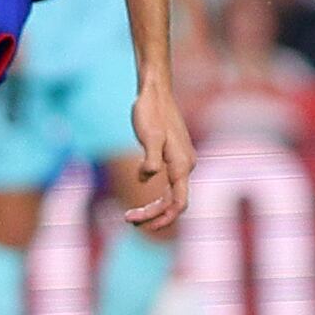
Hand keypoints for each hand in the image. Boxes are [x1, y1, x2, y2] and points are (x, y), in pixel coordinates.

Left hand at [125, 73, 194, 234]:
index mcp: (181, 165)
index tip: (140, 224)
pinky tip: (140, 188)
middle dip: (154, 216)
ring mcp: (181, 162)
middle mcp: (185, 166)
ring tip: (130, 215)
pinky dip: (157, 194)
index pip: (177, 204)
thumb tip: (145, 178)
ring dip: (154, 208)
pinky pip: (169, 183)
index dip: (161, 218)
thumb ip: (150, 159)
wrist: (155, 91)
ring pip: (172, 194)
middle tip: (128, 220)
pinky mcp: (174, 156)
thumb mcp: (148, 135)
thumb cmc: (150, 111)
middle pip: (174, 203)